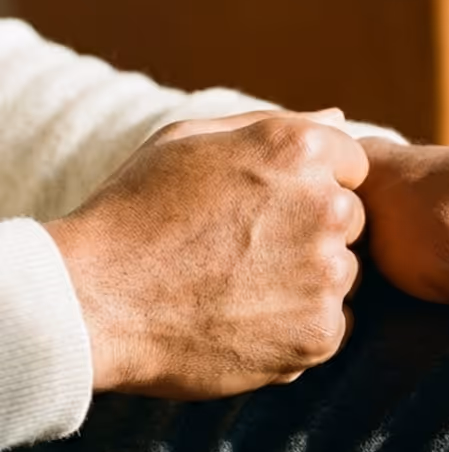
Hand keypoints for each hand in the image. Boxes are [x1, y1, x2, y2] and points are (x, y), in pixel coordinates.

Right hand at [47, 110, 367, 397]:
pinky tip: (245, 321)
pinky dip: (299, 330)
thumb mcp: (190, 142)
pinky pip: (333, 327)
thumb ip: (273, 126)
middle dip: (312, 234)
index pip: (352, 164)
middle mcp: (326, 206)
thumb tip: (338, 118)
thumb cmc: (133, 213)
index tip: (264, 210)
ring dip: (308, 283)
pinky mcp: (320, 334)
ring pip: (345, 276)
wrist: (93, 303)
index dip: (309, 187)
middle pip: (353, 221)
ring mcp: (327, 274)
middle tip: (245, 253)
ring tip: (239, 289)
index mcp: (299, 148)